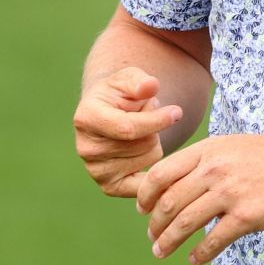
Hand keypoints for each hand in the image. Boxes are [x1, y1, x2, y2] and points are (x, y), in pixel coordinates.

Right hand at [72, 67, 182, 197]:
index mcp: (86, 118)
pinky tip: (153, 154)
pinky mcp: (109, 186)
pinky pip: (146, 183)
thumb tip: (150, 85)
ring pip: (150, 159)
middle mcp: (86, 148)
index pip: (128, 128)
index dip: (156, 120)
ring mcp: (96, 170)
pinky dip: (155, 170)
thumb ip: (139, 81)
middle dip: (154, 128)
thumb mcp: (129, 78)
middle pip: (143, 144)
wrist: (109, 113)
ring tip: (142, 132)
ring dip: (154, 143)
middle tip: (146, 117)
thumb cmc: (121, 93)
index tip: (177, 112)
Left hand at [136, 131, 263, 264]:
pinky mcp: (247, 216)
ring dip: (168, 241)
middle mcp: (214, 170)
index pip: (161, 173)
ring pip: (185, 223)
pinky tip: (194, 259)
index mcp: (209, 150)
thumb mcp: (234, 146)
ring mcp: (230, 193)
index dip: (145, 195)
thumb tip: (180, 183)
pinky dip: (200, 253)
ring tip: (160, 252)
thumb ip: (207, 161)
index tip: (142, 208)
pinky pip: (213, 240)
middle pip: (169, 202)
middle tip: (152, 236)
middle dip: (155, 224)